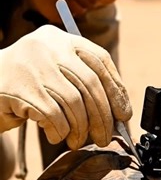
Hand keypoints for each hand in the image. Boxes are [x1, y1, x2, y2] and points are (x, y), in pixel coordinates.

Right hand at [0, 25, 131, 148]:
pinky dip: (60, 131)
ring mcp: (33, 66)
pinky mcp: (19, 88)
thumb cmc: (25, 84)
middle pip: (90, 83)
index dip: (117, 89)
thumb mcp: (55, 73)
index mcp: (62, 38)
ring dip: (81, 128)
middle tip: (106, 137)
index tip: (123, 114)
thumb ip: (82, 83)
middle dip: (103, 116)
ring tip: (78, 141)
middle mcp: (49, 46)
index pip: (101, 60)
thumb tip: (117, 114)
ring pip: (74, 102)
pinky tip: (56, 136)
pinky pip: (53, 116)